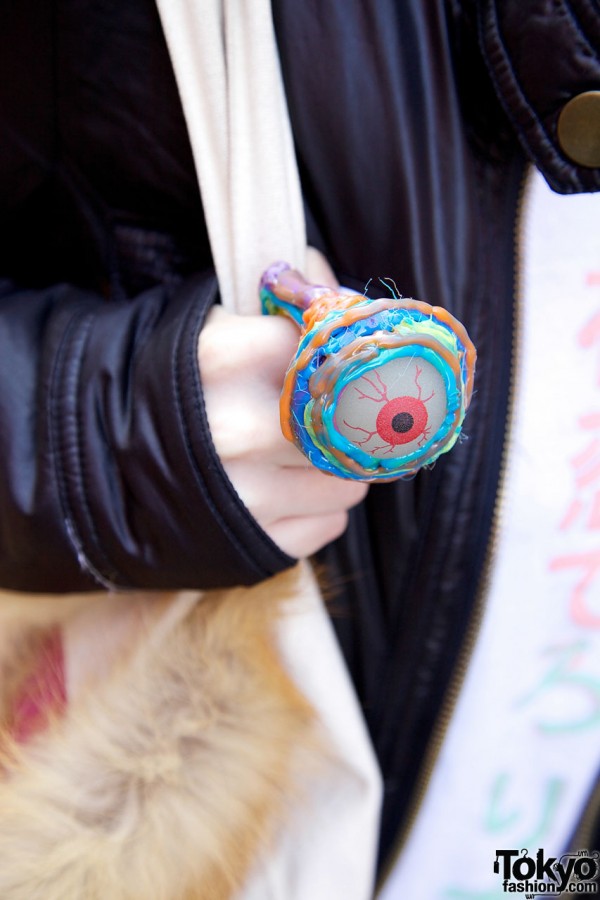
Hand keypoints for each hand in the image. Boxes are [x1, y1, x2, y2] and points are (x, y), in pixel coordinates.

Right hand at [197, 255, 367, 558]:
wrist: (100, 465)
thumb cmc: (167, 389)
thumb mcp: (208, 329)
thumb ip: (277, 303)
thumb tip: (327, 277)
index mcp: (225, 359)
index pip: (330, 348)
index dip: (337, 357)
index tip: (333, 364)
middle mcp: (238, 429)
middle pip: (350, 423)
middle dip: (346, 419)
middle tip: (327, 416)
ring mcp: (246, 494)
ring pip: (348, 482)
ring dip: (335, 468)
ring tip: (299, 457)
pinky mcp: (253, 544)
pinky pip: (329, 525)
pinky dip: (318, 509)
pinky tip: (284, 491)